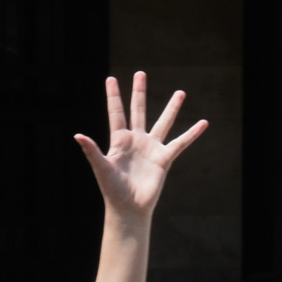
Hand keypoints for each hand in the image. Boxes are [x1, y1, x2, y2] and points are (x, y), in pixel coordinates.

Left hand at [73, 71, 207, 220]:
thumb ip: (91, 150)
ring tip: (180, 92)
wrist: (129, 208)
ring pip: (163, 122)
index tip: (110, 78)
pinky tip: (203, 122)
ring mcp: (151, 148)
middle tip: (141, 73)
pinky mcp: (164, 159)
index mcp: (119, 141)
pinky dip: (192, 133)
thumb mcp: (101, 168)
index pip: (116, 113)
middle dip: (139, 92)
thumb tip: (77, 135)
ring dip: (171, 108)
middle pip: (138, 110)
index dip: (113, 96)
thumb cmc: (112, 190)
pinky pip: (181, 143)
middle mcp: (136, 141)